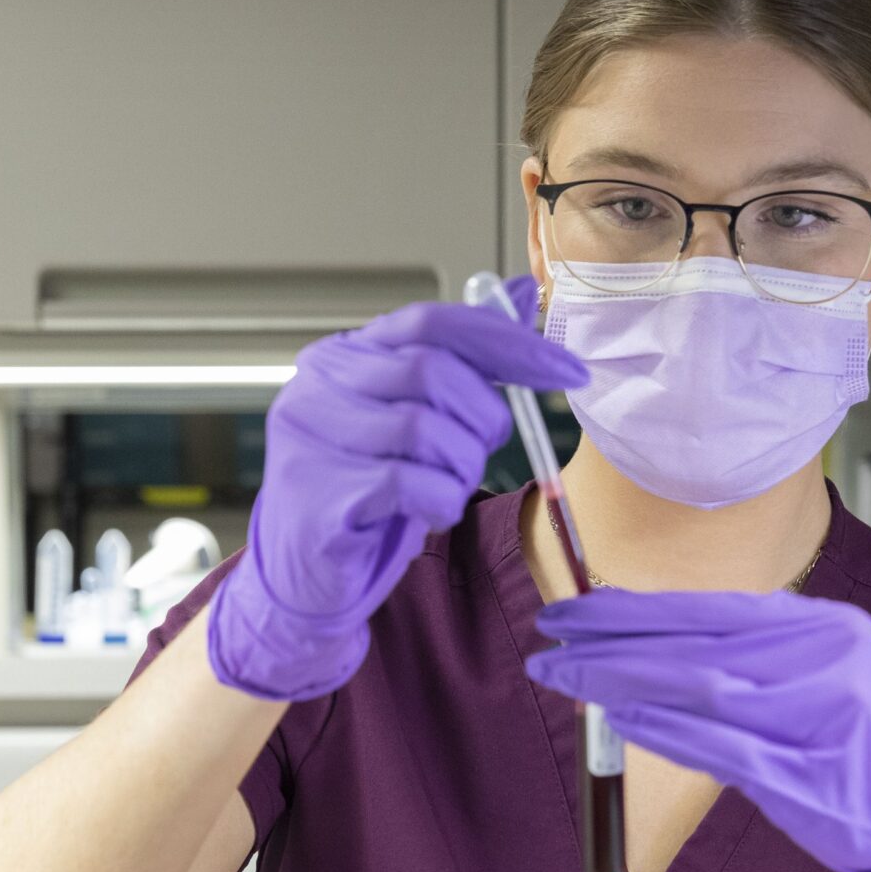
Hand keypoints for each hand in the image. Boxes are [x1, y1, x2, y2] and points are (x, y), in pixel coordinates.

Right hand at [212, 286, 583, 699]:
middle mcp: (317, 385)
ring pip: (424, 430)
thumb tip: (521, 296)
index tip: (567, 371)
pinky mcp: (317, 496)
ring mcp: (309, 439)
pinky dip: (441, 502)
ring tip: (448, 486)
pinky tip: (430, 512)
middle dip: (484, 416)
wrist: (303, 575)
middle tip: (485, 450)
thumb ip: (461, 360)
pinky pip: (408, 484)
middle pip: (431, 372)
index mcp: (343, 355)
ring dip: (461, 467)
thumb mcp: (413, 417)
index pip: (434, 323)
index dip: (509, 344)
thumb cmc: (363, 491)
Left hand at [526, 588, 870, 871]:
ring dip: (623, 682)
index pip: (712, 608)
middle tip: (552, 639)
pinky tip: (621, 723)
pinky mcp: (808, 775)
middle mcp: (823, 660)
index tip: (578, 610)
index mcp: (824, 628)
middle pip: (697, 642)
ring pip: (701, 688)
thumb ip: (754, 659)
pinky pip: (721, 748)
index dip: (636, 609)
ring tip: (566, 676)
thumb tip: (659, 651)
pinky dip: (666, 732)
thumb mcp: (824, 676)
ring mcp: (818, 717)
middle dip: (613, 641)